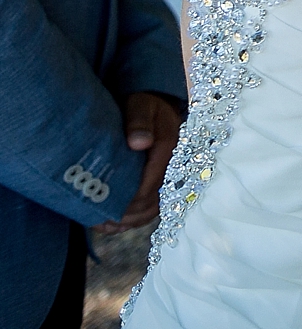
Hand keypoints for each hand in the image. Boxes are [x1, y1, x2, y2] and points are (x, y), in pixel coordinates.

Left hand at [95, 91, 180, 233]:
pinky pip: (154, 205)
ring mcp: (168, 173)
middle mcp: (172, 164)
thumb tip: (139, 142)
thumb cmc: (143, 104)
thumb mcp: (140, 106)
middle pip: (154, 200)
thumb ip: (139, 122)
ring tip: (106, 225)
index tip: (107, 207)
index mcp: (168, 147)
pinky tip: (117, 224)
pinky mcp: (161, 178)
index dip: (132, 199)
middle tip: (102, 220)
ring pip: (154, 207)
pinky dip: (136, 218)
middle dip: (129, 213)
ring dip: (131, 219)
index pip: (152, 182)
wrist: (153, 103)